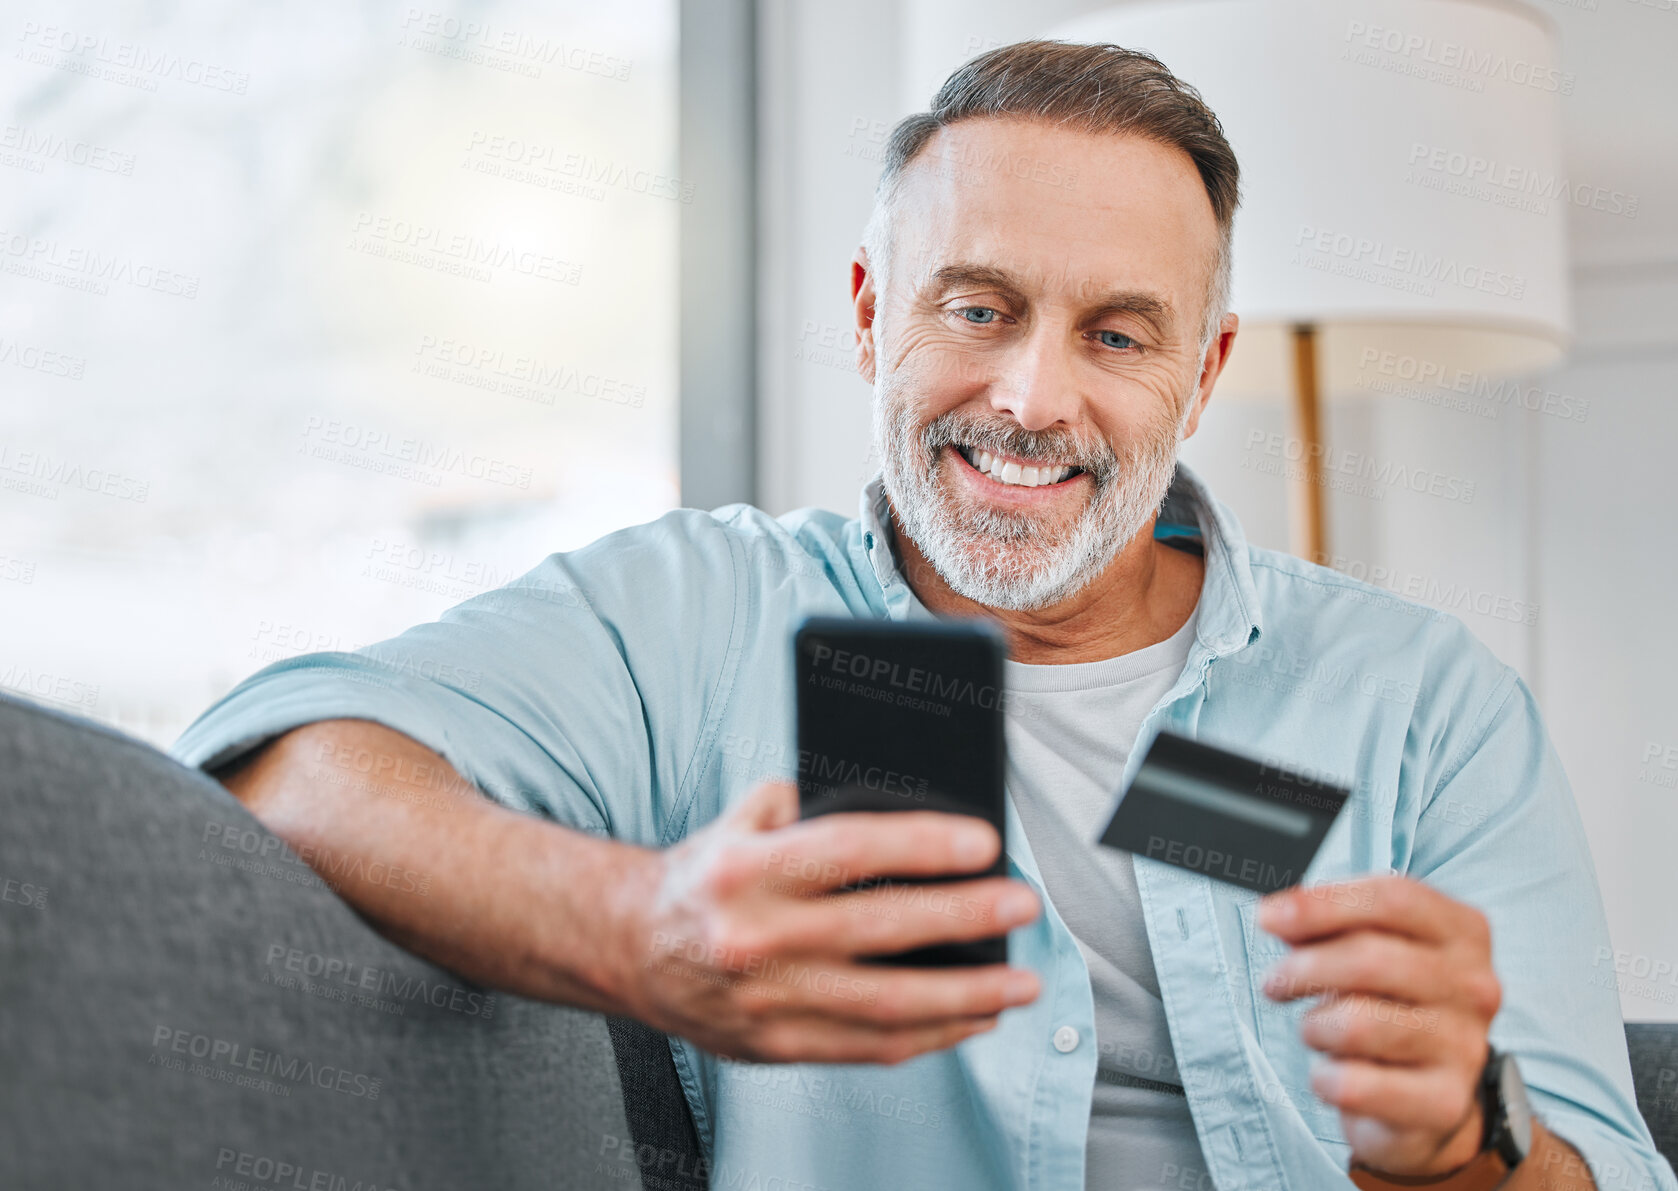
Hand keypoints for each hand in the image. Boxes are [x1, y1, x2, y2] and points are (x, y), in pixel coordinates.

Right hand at [607, 781, 1042, 1064]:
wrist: (629, 949)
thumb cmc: (704, 877)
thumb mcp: (740, 820)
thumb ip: (805, 803)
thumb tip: (896, 800)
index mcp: (745, 870)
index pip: (848, 849)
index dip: (921, 845)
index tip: (983, 842)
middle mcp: (754, 938)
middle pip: (880, 929)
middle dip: (964, 918)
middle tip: (1021, 905)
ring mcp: (767, 1000)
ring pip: (886, 1004)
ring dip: (966, 995)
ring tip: (1021, 982)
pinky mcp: (776, 1046)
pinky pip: (869, 1047)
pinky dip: (931, 1036)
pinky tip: (973, 1018)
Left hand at [1257, 876, 1501, 1177]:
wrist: (1428, 1097)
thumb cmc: (1392, 1008)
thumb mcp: (1371, 951)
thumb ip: (1330, 925)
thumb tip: (1279, 914)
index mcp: (1462, 933)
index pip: (1392, 898)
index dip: (1322, 904)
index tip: (1269, 916)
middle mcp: (1473, 986)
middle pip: (1369, 958)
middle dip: (1302, 968)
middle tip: (1275, 982)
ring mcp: (1464, 1046)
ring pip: (1356, 1023)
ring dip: (1314, 1027)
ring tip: (1317, 1031)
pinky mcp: (1444, 1102)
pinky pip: (1354, 1084)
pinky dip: (1325, 1078)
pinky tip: (1333, 1074)